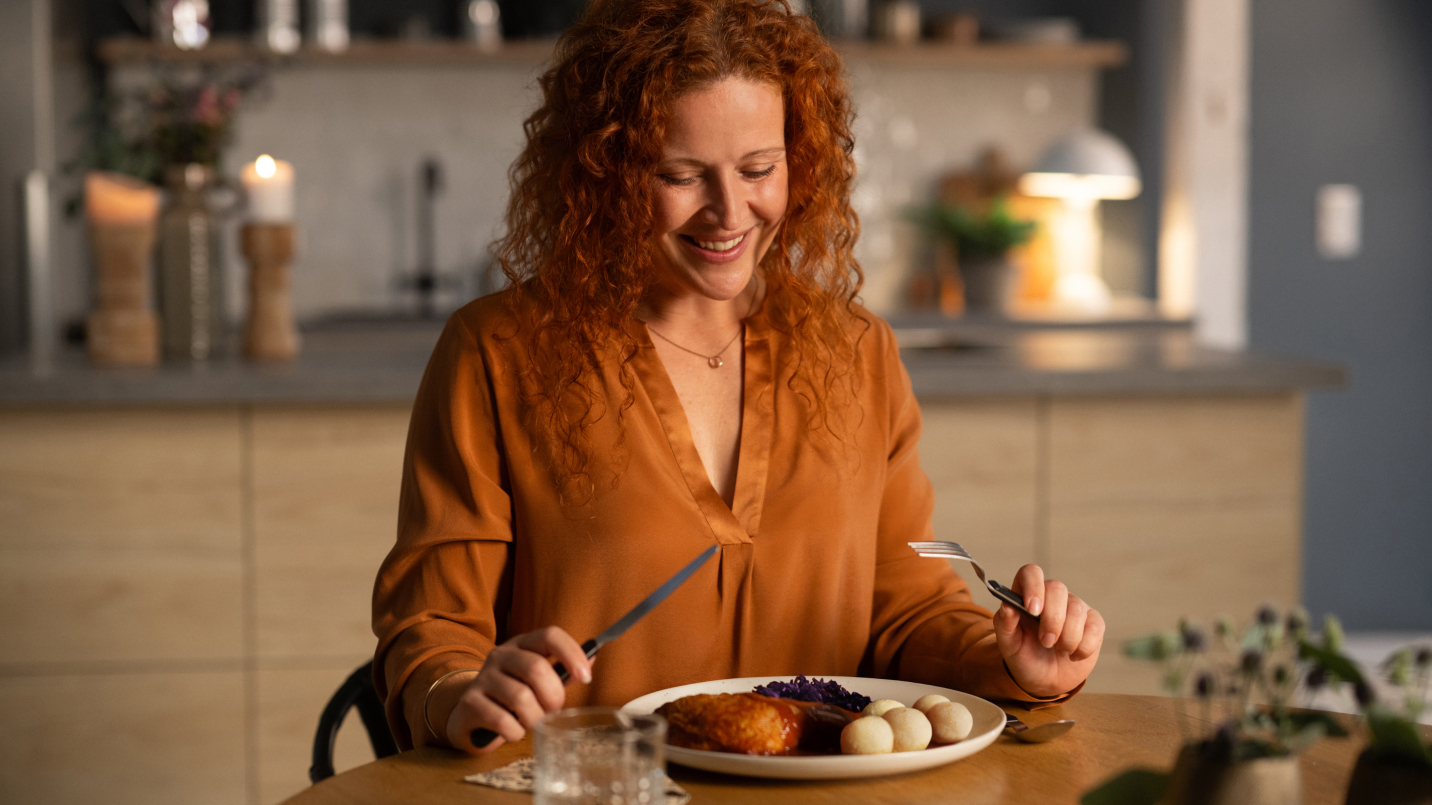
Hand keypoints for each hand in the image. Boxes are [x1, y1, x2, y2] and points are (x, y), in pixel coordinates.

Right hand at [438, 626, 592, 752]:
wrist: (469, 714)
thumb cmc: (511, 697)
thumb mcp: (536, 681)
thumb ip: (562, 672)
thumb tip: (591, 658)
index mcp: (521, 644)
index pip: (549, 635)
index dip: (571, 654)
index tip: (586, 678)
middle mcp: (500, 655)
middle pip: (536, 668)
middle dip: (554, 697)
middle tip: (553, 711)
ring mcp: (482, 677)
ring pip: (520, 697)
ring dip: (535, 718)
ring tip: (532, 722)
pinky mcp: (470, 702)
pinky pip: (503, 720)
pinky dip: (516, 732)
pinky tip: (514, 731)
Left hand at [993, 564, 1103, 697]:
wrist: (1046, 680)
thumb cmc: (1025, 656)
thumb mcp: (1009, 645)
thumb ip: (1005, 624)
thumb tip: (1007, 606)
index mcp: (1026, 595)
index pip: (1031, 573)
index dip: (1033, 586)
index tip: (1032, 610)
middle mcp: (1052, 596)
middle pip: (1057, 589)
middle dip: (1052, 619)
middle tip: (1046, 642)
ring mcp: (1075, 607)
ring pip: (1077, 610)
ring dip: (1067, 637)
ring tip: (1058, 650)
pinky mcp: (1094, 623)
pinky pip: (1095, 628)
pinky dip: (1083, 647)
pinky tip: (1073, 655)